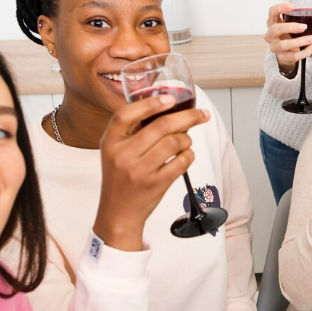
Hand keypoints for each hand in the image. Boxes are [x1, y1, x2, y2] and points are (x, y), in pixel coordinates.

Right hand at [93, 96, 208, 250]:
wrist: (118, 212)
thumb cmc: (121, 177)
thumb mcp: (116, 151)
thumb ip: (134, 131)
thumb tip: (168, 108)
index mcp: (110, 142)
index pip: (125, 115)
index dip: (149, 104)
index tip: (170, 98)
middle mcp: (123, 155)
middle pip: (161, 126)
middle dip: (188, 116)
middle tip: (201, 114)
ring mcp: (140, 171)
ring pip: (175, 142)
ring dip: (187, 138)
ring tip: (185, 141)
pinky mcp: (156, 184)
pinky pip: (182, 161)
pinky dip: (189, 155)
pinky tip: (185, 156)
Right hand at [265, 2, 311, 73]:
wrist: (286, 54)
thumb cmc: (290, 35)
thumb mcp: (295, 25)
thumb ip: (309, 19)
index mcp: (273, 22)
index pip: (272, 12)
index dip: (279, 8)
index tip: (291, 6)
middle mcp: (271, 35)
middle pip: (275, 29)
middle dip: (290, 27)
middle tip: (304, 27)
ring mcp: (275, 47)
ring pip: (283, 45)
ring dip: (299, 41)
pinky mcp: (283, 58)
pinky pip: (293, 56)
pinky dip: (305, 51)